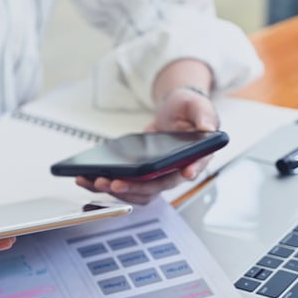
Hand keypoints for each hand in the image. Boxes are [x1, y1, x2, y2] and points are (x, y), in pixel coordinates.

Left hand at [76, 87, 218, 204]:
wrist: (174, 109)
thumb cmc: (189, 109)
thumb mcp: (198, 105)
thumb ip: (204, 116)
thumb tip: (208, 128)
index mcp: (195, 157)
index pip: (190, 169)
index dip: (184, 174)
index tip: (181, 174)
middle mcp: (176, 171)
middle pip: (157, 188)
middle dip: (134, 188)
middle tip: (114, 182)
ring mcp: (158, 175)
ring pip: (139, 193)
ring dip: (117, 191)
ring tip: (96, 182)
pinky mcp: (142, 174)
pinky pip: (127, 184)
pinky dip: (107, 185)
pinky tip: (89, 178)